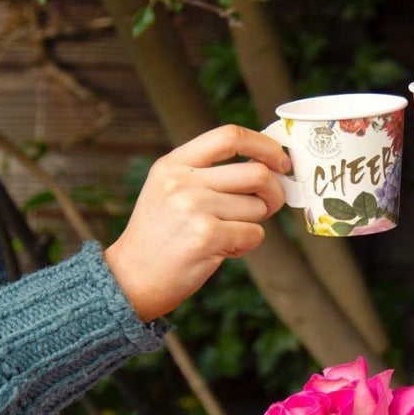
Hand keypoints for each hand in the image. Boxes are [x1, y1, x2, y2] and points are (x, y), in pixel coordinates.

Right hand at [104, 124, 288, 320]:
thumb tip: (265, 164)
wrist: (132, 278)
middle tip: (269, 206)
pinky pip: (254, 234)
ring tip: (227, 234)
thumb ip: (208, 174)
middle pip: (256, 172)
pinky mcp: (207, 237)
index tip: (281, 160)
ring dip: (252, 223)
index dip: (264, 145)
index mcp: (174, 164)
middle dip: (274, 192)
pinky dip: (246, 244)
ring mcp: (194, 208)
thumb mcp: (170, 190)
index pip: (229, 136)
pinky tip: (223, 249)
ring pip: (258, 207)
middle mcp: (183, 181)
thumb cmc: (161, 236)